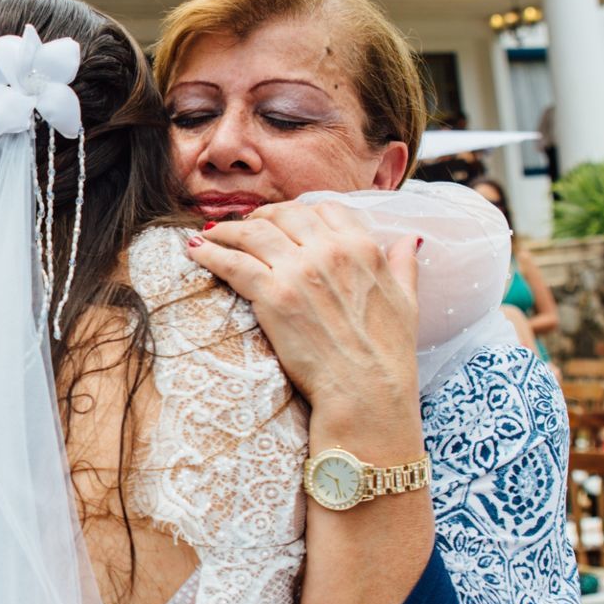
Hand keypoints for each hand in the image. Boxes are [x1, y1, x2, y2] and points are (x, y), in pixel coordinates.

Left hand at [185, 202, 420, 429]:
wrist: (367, 394)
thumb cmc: (388, 355)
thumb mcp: (407, 303)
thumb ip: (404, 266)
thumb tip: (408, 241)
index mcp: (363, 247)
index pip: (324, 209)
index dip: (297, 211)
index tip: (281, 220)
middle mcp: (330, 250)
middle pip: (284, 214)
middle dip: (260, 216)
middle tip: (243, 227)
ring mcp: (299, 270)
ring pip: (252, 232)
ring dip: (227, 230)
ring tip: (211, 235)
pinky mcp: (272, 295)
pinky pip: (232, 261)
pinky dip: (209, 252)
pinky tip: (195, 250)